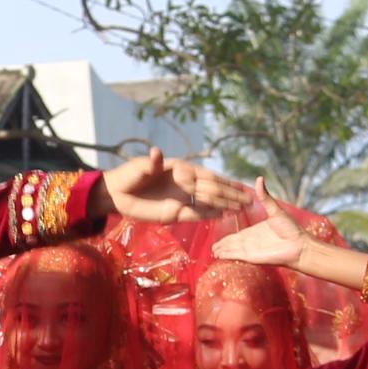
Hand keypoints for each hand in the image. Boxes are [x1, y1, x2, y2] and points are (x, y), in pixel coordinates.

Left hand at [102, 151, 253, 223]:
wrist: (116, 193)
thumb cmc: (129, 176)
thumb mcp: (138, 168)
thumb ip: (151, 164)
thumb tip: (157, 152)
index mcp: (181, 170)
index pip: (207, 177)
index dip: (224, 182)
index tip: (240, 186)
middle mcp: (185, 184)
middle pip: (212, 191)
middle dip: (231, 195)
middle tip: (250, 201)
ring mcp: (182, 199)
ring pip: (207, 202)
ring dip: (225, 205)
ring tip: (243, 209)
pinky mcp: (174, 214)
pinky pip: (195, 214)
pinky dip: (209, 215)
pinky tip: (223, 216)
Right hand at [210, 206, 316, 271]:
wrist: (299, 246)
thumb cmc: (291, 229)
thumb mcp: (275, 210)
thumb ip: (265, 197)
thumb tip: (259, 178)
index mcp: (256, 231)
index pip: (239, 234)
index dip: (229, 235)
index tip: (220, 236)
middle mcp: (252, 241)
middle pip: (233, 243)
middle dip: (223, 244)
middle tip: (212, 247)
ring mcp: (251, 250)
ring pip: (232, 250)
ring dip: (223, 251)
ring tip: (213, 252)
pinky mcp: (251, 257)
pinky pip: (236, 255)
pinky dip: (227, 256)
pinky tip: (219, 256)